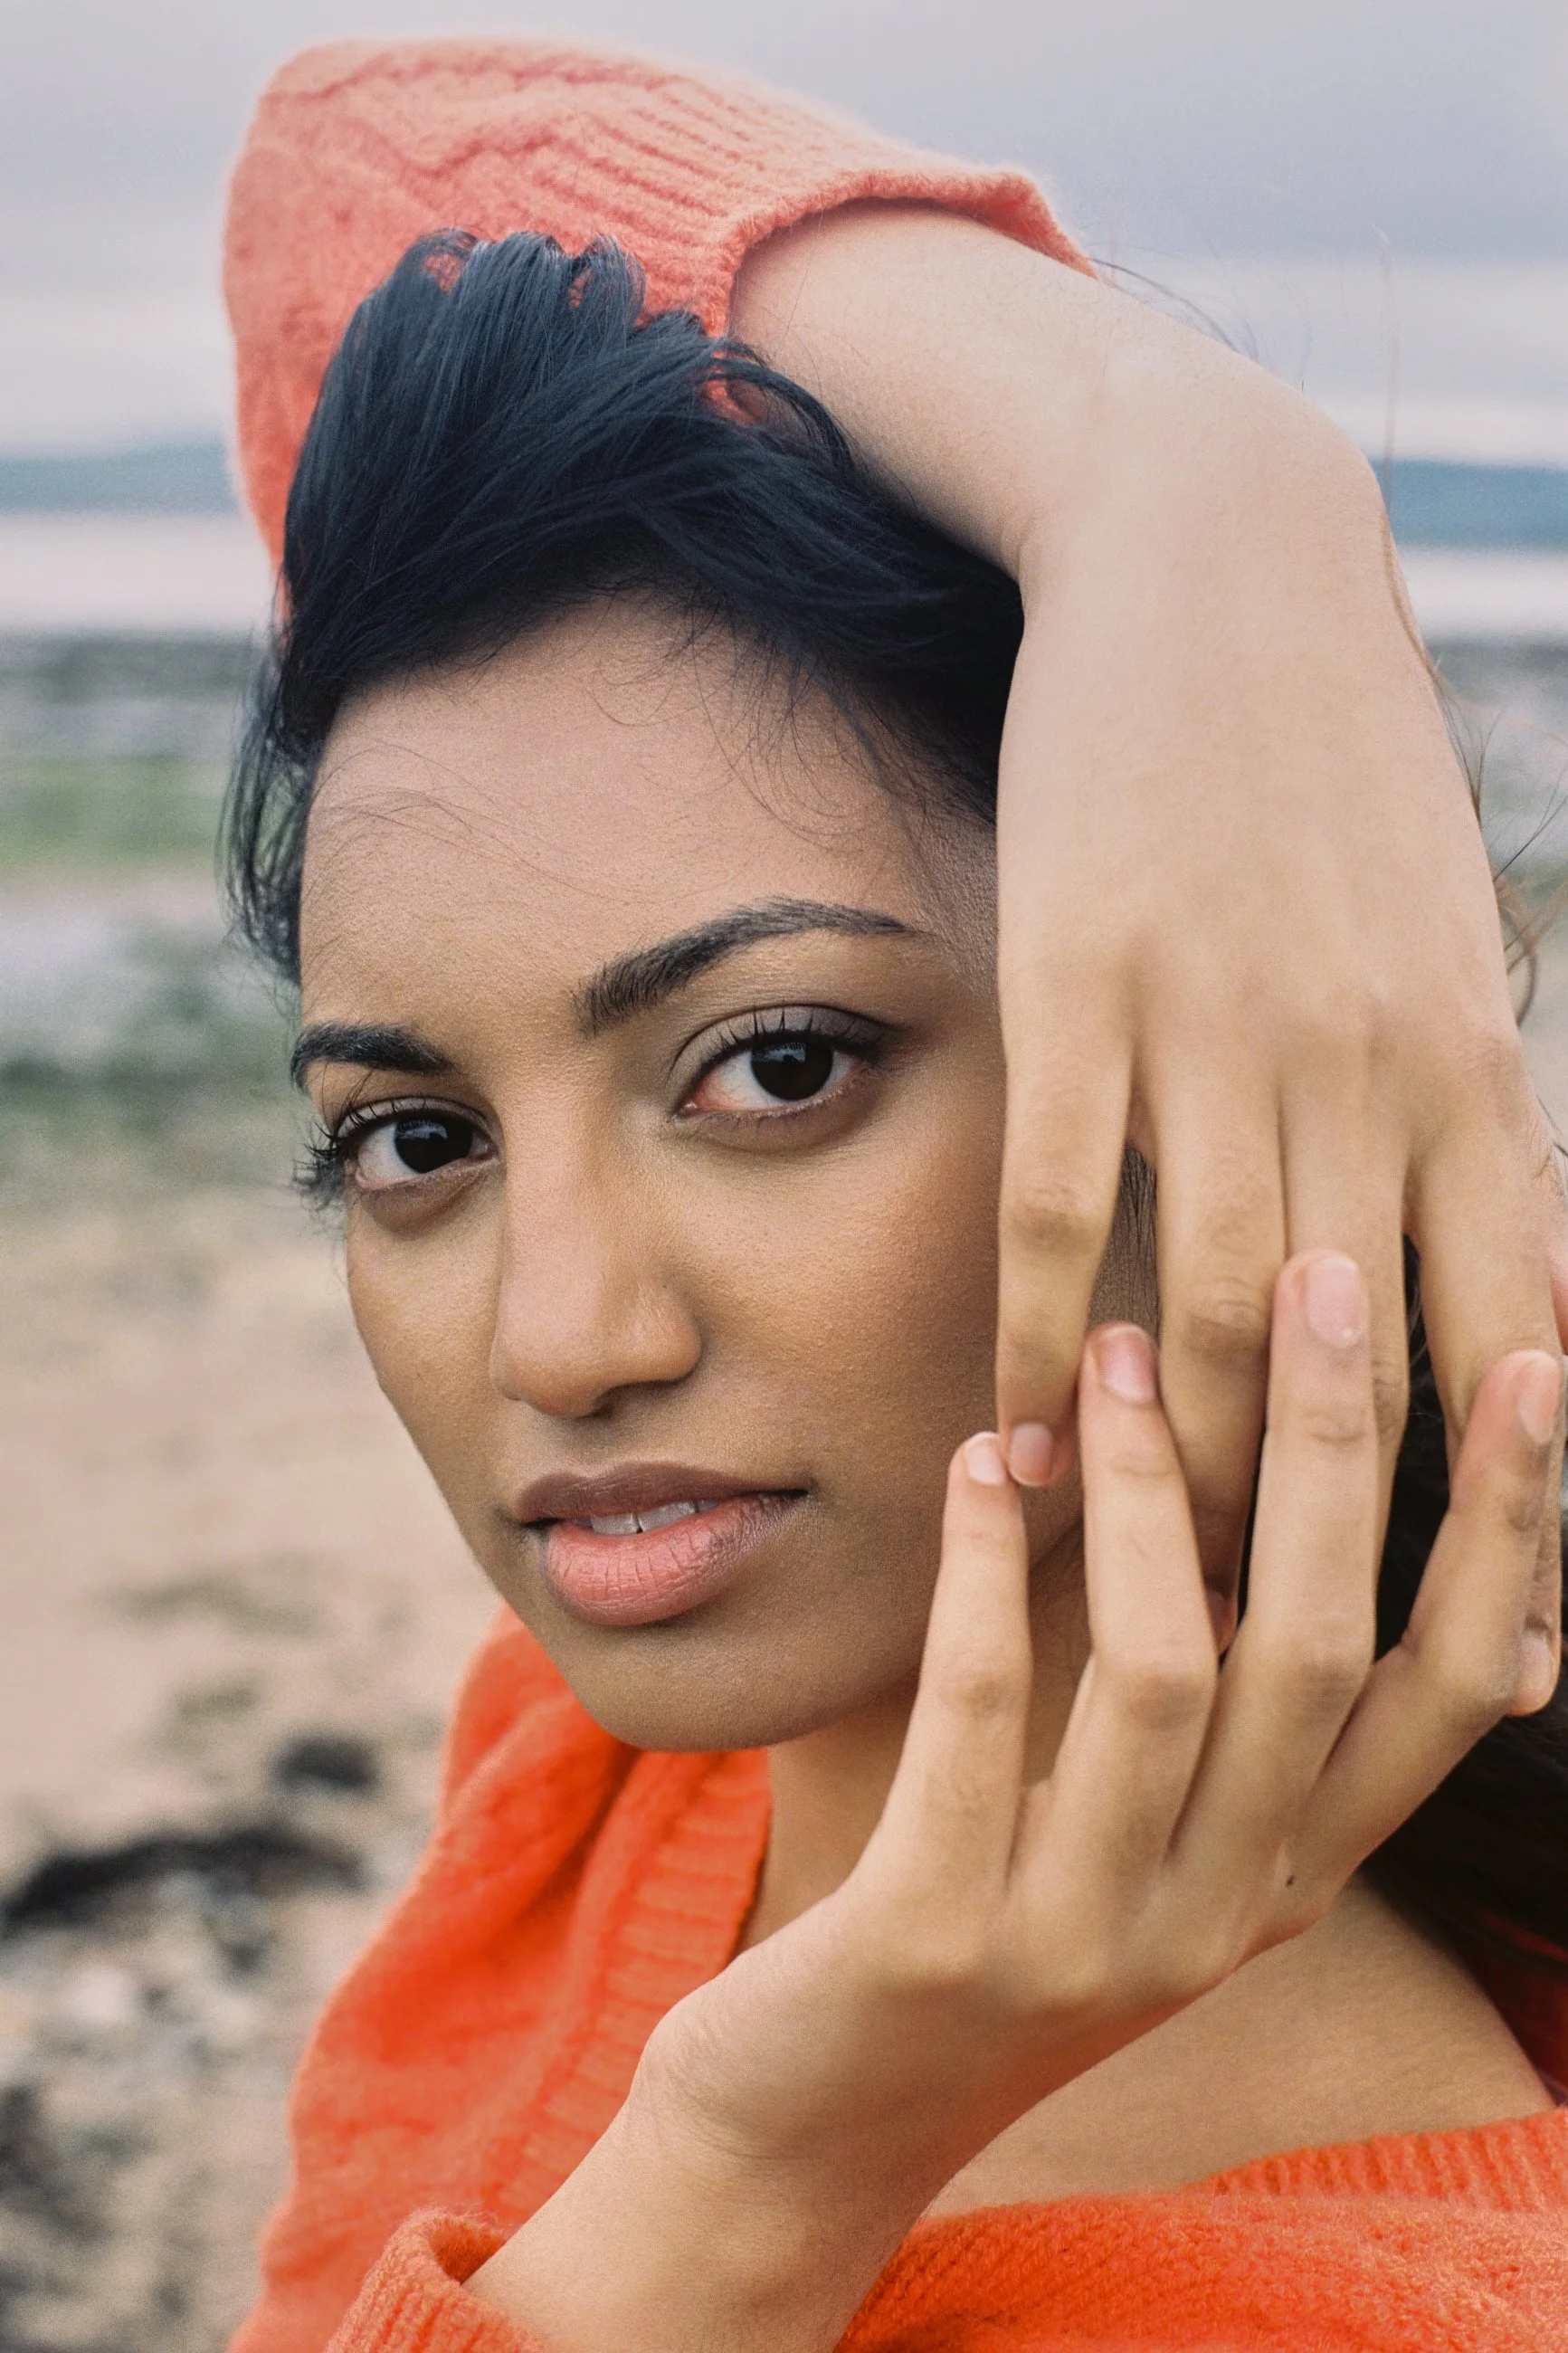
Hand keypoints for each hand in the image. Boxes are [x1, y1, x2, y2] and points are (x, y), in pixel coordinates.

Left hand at [470, 1257, 1560, 2352]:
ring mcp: (1083, 1933)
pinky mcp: (937, 1933)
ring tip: (1113, 1348)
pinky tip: (985, 1464)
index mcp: (1287, 1874)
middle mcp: (1218, 1913)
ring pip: (1166, 1667)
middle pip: (1317, 1646)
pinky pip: (984, 1711)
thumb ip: (1221, 1708)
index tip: (1527, 1367)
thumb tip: (1275, 1499)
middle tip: (1320, 1279)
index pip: (1448, 1691)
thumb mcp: (1139, 1830)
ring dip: (1149, 1489)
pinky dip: (989, 1567)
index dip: (1501, 1532)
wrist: (818, 2128)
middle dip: (1330, 1450)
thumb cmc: (987, 1923)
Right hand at [732, 206, 1566, 1670]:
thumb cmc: (1336, 762)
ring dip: (1165, 1471)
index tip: (1491, 1665)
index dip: (1510, 1518)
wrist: (1221, 554)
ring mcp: (1212, 1029)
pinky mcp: (1076, 985)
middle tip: (1276, 1686)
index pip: (1512, 1339)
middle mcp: (1362, 1068)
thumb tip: (1476, 1258)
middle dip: (1315, 1540)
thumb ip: (1464, 1098)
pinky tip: (1006, 1429)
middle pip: (1343, 1370)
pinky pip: (1051, 1205)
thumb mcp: (1444, 929)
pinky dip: (1028, 1336)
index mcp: (1472, 1062)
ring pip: (1195, 1314)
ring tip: (1134, 1598)